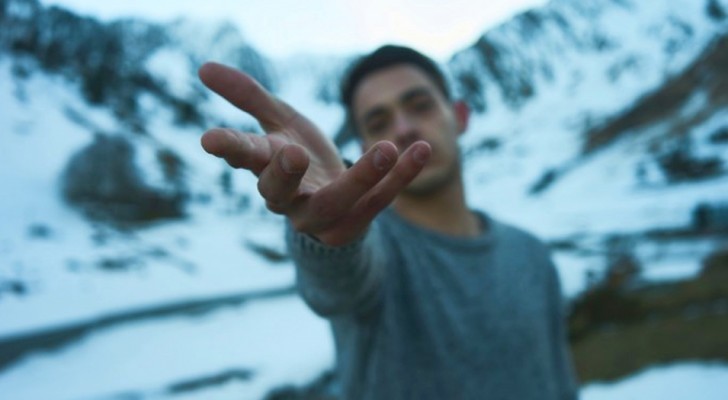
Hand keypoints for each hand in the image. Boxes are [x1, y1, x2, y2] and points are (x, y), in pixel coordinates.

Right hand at [198, 62, 430, 245]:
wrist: (330, 203)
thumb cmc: (296, 156)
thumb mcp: (278, 122)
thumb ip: (249, 96)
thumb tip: (203, 68)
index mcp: (265, 169)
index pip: (243, 157)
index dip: (228, 148)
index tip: (209, 139)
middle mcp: (287, 199)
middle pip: (279, 193)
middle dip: (285, 175)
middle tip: (293, 152)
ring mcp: (319, 217)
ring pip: (336, 202)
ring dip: (362, 176)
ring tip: (387, 147)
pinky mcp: (352, 225)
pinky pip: (378, 202)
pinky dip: (401, 177)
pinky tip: (421, 149)